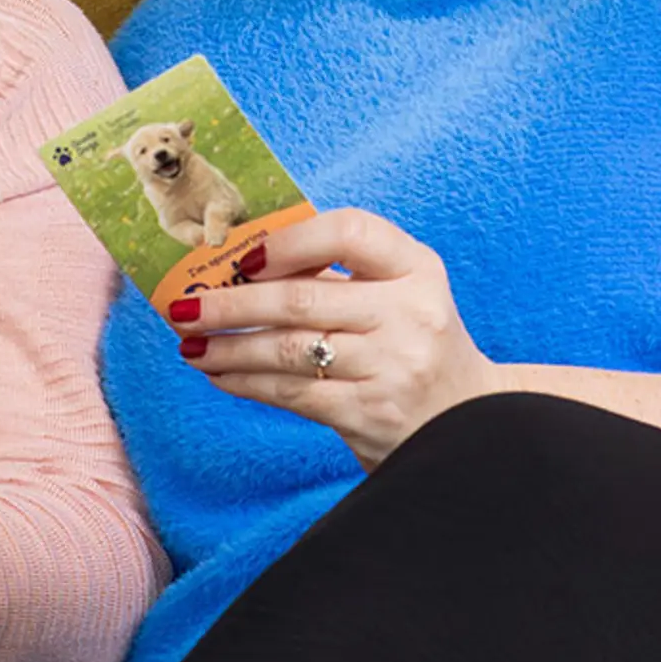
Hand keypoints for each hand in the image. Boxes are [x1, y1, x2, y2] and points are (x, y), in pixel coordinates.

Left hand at [176, 208, 497, 466]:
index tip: (244, 257)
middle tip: (184, 305)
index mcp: (417, 270)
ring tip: (191, 344)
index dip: (289, 240)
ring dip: (228, 347)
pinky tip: (220, 374)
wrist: (476, 429)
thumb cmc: (416, 348)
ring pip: (287, 350)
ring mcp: (391, 367)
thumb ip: (343, 275)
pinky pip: (292, 393)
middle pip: (301, 299)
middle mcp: (410, 314)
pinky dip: (247, 382)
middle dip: (231, 303)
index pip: (349, 232)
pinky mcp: (370, 414)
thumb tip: (245, 261)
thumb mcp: (401, 297)